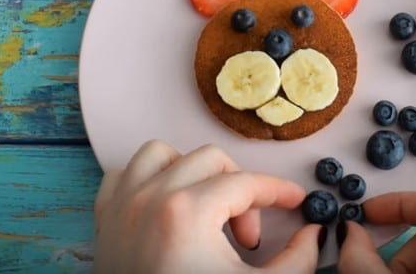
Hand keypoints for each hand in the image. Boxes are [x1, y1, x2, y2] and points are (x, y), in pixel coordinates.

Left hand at [93, 140, 323, 272]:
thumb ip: (297, 261)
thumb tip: (313, 233)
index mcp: (188, 213)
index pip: (247, 183)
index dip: (279, 191)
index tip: (295, 201)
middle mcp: (151, 198)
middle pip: (212, 160)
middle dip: (239, 190)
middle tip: (247, 235)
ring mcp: (122, 205)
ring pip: (162, 154)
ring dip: (191, 172)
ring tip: (207, 207)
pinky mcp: (103, 218)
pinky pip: (124, 173)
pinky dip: (148, 179)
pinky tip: (167, 206)